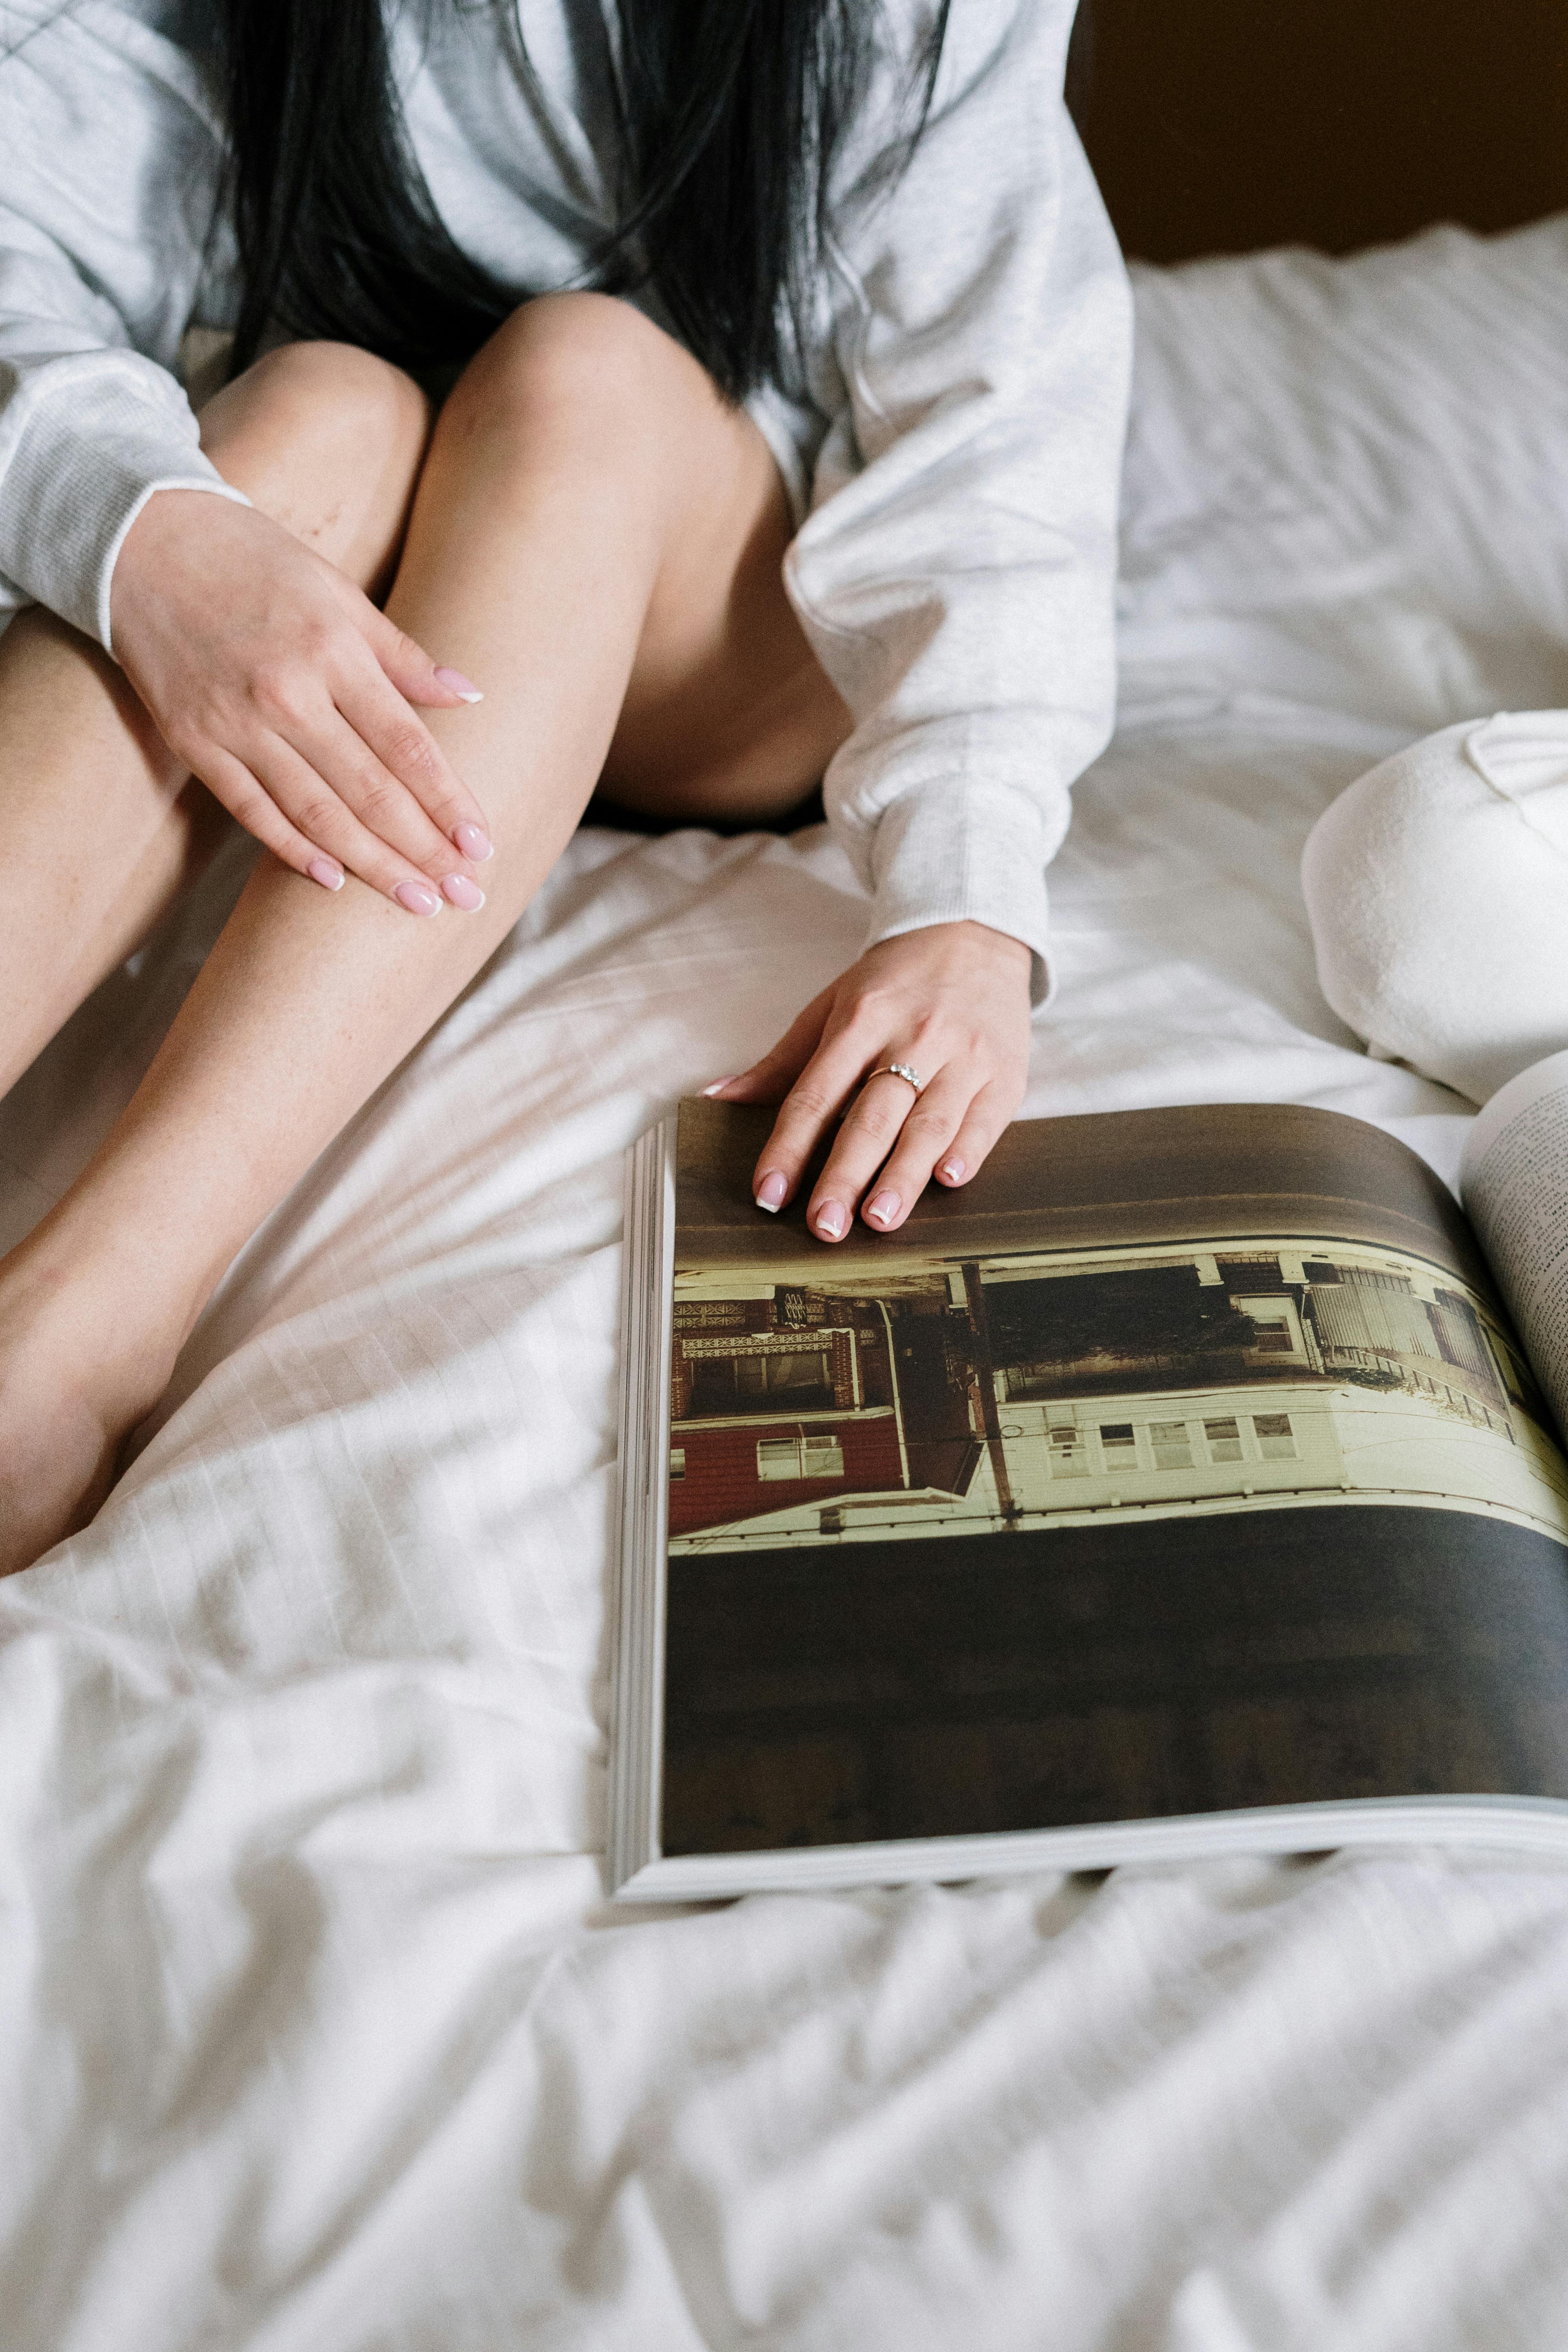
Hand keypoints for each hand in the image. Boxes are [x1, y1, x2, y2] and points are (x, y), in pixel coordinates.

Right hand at [110, 491, 493, 912]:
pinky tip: (334, 882)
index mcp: (333, 651)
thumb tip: (471, 697)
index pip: (407, 747)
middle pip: (370, 792)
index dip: (448, 802)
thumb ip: (402, 655)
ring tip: (418, 903)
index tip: (481, 846)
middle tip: (466, 896)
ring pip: (317, 814)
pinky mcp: (195, 742)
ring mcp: (236, 724)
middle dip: (424, 851)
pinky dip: (293, 849)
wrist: (141, 542)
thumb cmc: (254, 561)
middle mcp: (288, 694)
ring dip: (373, 866)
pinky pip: (252, 811)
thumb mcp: (337, 590)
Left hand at [706, 921, 1033, 1239]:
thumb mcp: (832, 1005)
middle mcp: (913, 1037)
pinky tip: (948, 1180)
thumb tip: (719, 1096)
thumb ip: (782, 1060)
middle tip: (824, 1226)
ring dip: (903, 1176)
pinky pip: (985, 1119)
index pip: (816, 1094)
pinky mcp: (1005, 1072)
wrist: (974, 932)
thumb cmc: (895, 981)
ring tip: (879, 1220)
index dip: (789, 1147)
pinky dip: (967, 1151)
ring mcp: (963, 1055)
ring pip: (929, 1124)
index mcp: (860, 1020)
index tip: (769, 1194)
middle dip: (845, 1175)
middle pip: (872, 1116)